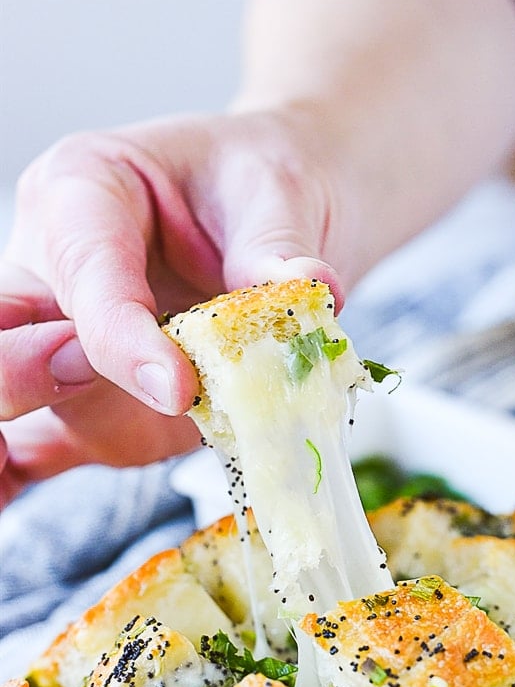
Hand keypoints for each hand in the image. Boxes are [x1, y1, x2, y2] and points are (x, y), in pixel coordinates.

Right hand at [0, 109, 348, 506]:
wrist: (270, 218)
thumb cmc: (260, 185)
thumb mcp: (277, 194)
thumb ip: (276, 251)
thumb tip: (310, 289)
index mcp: (84, 192)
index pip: (85, 271)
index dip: (122, 338)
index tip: (178, 388)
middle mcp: (51, 270)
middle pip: (5, 329)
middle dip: (22, 376)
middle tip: (110, 408)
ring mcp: (60, 343)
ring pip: (21, 397)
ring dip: (23, 432)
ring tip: (11, 476)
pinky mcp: (84, 403)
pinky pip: (28, 449)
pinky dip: (9, 478)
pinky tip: (4, 501)